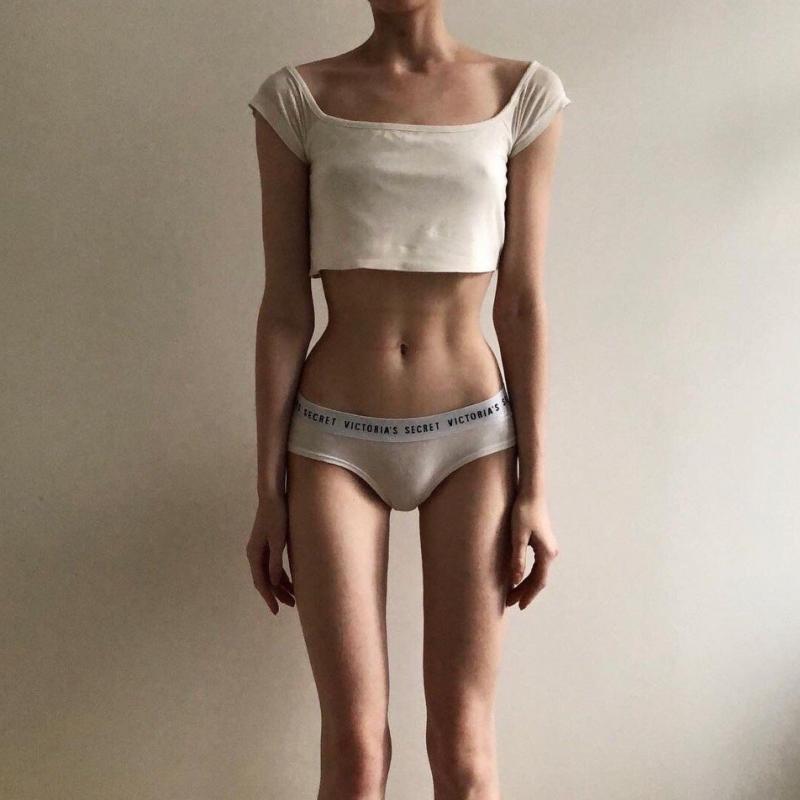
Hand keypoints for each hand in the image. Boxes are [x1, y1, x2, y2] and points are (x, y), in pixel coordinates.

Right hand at [246, 493, 294, 614]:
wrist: (272, 496)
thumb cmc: (276, 516)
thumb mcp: (278, 540)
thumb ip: (275, 561)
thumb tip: (274, 582)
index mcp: (254, 554)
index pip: (261, 582)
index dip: (269, 597)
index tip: (276, 610)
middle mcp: (254, 553)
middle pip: (264, 580)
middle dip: (276, 595)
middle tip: (290, 606)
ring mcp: (260, 549)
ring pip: (269, 574)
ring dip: (280, 586)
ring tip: (294, 597)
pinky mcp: (268, 544)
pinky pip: (272, 566)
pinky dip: (280, 575)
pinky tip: (291, 581)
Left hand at [506, 492, 558, 609]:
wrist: (532, 493)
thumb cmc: (524, 512)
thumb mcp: (518, 536)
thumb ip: (518, 558)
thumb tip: (515, 580)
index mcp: (546, 553)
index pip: (538, 581)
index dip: (528, 595)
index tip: (519, 606)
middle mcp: (551, 552)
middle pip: (539, 579)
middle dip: (525, 592)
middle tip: (510, 603)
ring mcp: (549, 548)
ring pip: (538, 572)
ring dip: (526, 583)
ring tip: (511, 593)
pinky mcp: (544, 543)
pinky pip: (537, 564)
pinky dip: (528, 573)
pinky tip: (517, 576)